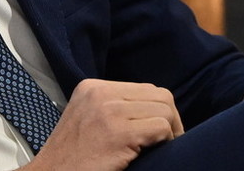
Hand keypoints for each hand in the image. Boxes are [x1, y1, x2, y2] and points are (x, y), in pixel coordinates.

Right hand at [22, 79, 183, 170]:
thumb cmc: (73, 156)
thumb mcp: (87, 117)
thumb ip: (112, 107)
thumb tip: (150, 108)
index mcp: (92, 87)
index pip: (144, 88)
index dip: (158, 111)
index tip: (159, 132)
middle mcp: (100, 93)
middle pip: (158, 95)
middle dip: (170, 119)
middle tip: (167, 141)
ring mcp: (108, 111)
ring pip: (164, 110)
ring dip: (171, 131)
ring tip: (161, 147)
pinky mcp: (118, 133)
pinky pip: (161, 128)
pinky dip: (166, 141)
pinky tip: (153, 153)